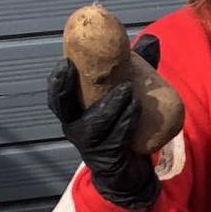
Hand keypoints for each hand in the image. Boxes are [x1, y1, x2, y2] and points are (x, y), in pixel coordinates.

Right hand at [46, 36, 161, 211]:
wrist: (132, 172)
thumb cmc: (124, 128)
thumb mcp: (130, 95)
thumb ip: (138, 69)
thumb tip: (151, 39)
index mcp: (76, 111)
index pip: (60, 93)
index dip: (59, 78)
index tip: (66, 60)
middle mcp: (76, 128)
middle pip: (62, 106)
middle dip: (64, 87)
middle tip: (75, 68)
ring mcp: (90, 146)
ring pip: (92, 122)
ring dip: (109, 103)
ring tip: (127, 90)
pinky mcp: (107, 160)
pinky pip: (114, 139)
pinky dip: (125, 121)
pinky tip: (135, 109)